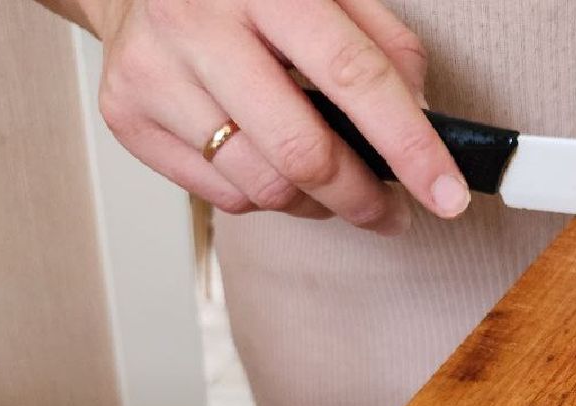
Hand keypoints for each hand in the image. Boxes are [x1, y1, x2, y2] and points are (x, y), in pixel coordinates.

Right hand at [83, 0, 470, 229]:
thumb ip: (383, 47)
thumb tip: (425, 124)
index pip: (354, 76)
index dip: (410, 146)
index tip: (448, 195)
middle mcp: (200, 23)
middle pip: (303, 152)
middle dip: (363, 199)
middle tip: (392, 212)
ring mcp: (155, 72)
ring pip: (263, 188)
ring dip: (317, 206)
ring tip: (332, 187)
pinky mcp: (127, 115)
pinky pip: (223, 196)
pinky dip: (264, 198)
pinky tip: (270, 165)